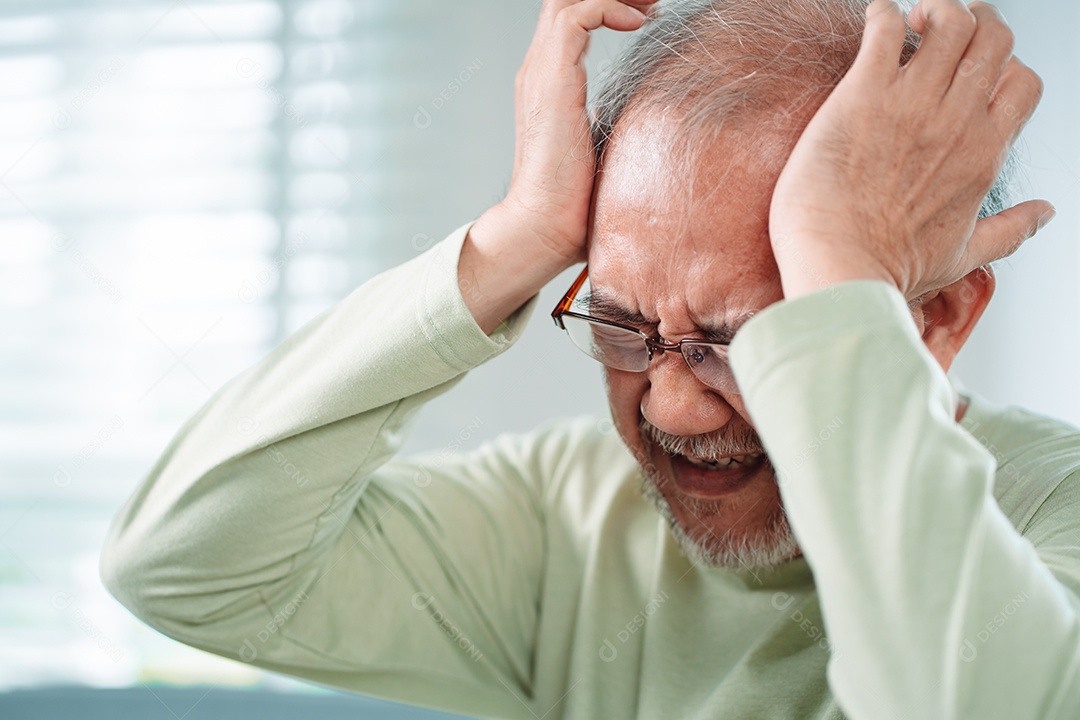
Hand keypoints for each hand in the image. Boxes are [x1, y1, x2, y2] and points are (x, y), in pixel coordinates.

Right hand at [462, 0, 656, 332]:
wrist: (546, 226)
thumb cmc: (575, 201)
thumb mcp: (600, 147)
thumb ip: (609, 121)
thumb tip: (637, 115)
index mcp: (549, 82)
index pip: (571, 17)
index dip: (609, 3)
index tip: (647, 10)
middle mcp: (540, 70)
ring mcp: (541, 73)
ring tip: (651, 1)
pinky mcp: (552, 80)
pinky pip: (576, 16)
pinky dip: (610, 9)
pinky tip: (639, 24)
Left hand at [769, 0, 1052, 300]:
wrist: (840, 271)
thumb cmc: (891, 271)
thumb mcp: (963, 256)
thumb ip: (1010, 231)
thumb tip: (1047, 213)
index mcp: (984, 153)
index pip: (1021, 81)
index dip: (1000, 67)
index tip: (968, 74)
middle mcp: (957, 120)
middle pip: (992, 38)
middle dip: (972, 21)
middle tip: (937, 31)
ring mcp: (912, 103)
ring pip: (950, 22)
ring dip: (932, 11)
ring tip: (907, 24)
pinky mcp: (862, 94)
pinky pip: (884, 28)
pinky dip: (882, 14)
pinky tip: (873, 21)